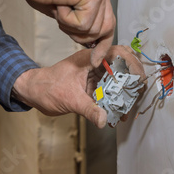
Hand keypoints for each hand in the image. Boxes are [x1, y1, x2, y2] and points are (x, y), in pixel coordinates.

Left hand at [12, 46, 145, 127]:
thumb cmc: (47, 87)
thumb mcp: (70, 99)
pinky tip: (117, 116)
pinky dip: (115, 103)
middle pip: (122, 67)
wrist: (33, 93)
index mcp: (90, 58)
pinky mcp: (93, 88)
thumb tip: (104, 120)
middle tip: (138, 93)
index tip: (139, 78)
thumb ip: (89, 109)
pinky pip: (109, 93)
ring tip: (128, 109)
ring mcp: (95, 76)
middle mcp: (95, 65)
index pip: (118, 53)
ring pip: (117, 81)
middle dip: (132, 80)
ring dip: (125, 94)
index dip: (132, 63)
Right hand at [13, 0, 115, 66]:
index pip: (109, 22)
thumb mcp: (64, 10)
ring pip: (93, 29)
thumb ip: (80, 22)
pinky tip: (59, 4)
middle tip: (63, 22)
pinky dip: (66, 20)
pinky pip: (83, 24)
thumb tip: (91, 43)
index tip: (96, 58)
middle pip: (105, 29)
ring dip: (70, 26)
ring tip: (59, 7)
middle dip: (84, 36)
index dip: (103, 43)